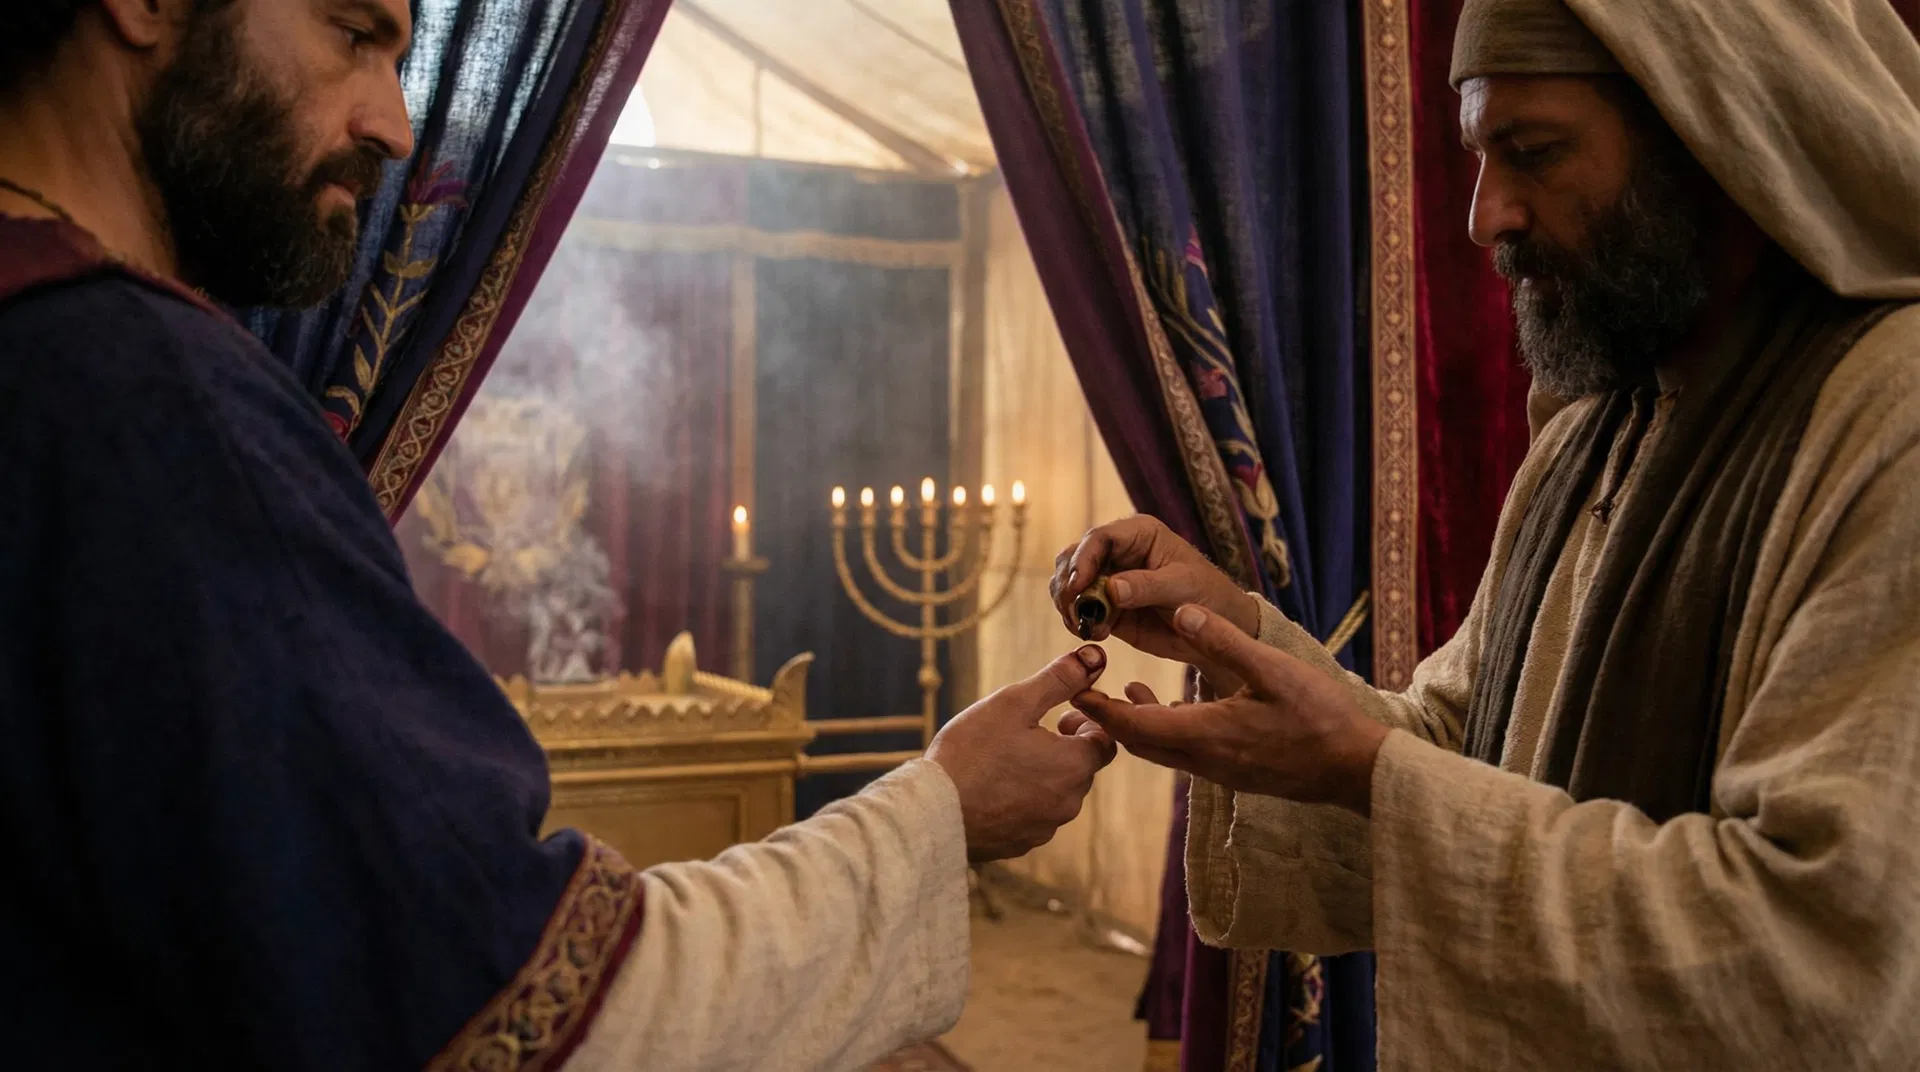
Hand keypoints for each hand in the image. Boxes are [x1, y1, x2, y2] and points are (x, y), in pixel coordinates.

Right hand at [928, 646, 1118, 861]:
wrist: (932, 812)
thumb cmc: (972, 752)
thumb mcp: (1015, 702)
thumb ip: (1059, 679)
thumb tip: (1095, 656)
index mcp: (1075, 765)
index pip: (1104, 741)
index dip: (1085, 723)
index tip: (1059, 715)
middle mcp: (1069, 802)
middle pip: (1081, 768)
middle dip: (1063, 748)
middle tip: (1030, 732)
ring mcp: (1045, 828)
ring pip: (1057, 793)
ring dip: (1042, 775)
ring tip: (1006, 759)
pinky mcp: (1021, 844)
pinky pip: (1033, 816)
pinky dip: (1022, 800)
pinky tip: (992, 787)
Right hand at [1049, 515, 1260, 684]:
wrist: (1213, 632)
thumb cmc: (1207, 596)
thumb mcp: (1182, 587)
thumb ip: (1147, 586)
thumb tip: (1111, 588)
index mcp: (1137, 534)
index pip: (1099, 538)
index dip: (1083, 559)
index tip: (1078, 586)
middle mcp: (1117, 552)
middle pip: (1073, 558)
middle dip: (1068, 584)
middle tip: (1074, 610)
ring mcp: (1107, 580)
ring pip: (1068, 584)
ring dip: (1068, 604)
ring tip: (1084, 625)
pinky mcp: (1105, 607)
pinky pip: (1078, 610)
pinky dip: (1077, 622)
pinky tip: (1095, 634)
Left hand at [1070, 605, 1388, 815]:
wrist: (1355, 769)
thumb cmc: (1319, 716)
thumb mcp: (1272, 669)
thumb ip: (1223, 640)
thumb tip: (1180, 611)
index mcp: (1205, 734)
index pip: (1133, 726)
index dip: (1098, 708)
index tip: (1071, 688)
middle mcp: (1203, 760)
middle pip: (1136, 744)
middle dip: (1104, 719)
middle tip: (1078, 693)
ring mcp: (1218, 771)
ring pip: (1158, 750)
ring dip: (1134, 724)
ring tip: (1119, 691)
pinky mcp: (1232, 772)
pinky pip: (1181, 753)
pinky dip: (1162, 730)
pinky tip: (1166, 706)